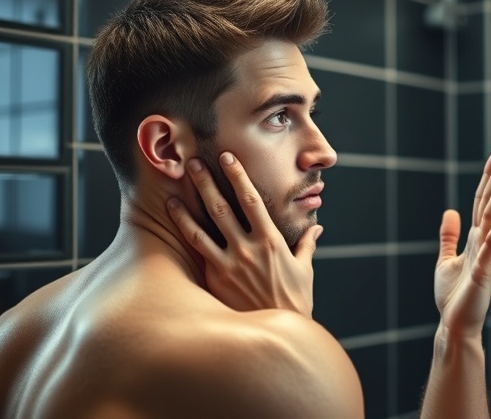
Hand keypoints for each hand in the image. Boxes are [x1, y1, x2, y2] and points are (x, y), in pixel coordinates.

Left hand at [166, 152, 320, 316]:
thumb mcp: (304, 270)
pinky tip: (175, 218)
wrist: (277, 332)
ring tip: (173, 190)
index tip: (228, 158)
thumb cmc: (294, 301)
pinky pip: (198, 250)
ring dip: (187, 206)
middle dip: (206, 182)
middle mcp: (248, 249)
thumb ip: (306, 245)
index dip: (239, 176)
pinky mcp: (215, 279)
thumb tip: (317, 228)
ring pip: (202, 228)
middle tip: (192, 162)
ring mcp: (229, 264)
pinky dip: (185, 231)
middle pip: (222, 208)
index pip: (252, 200)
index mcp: (271, 241)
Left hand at [434, 146, 490, 338]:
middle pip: (490, 203)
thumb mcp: (445, 259)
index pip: (482, 201)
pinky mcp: (484, 269)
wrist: (455, 325)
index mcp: (475, 238)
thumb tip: (450, 211)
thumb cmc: (452, 296)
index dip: (489, 178)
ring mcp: (486, 254)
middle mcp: (483, 242)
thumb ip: (449, 236)